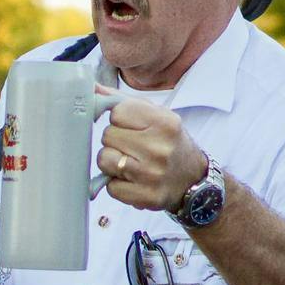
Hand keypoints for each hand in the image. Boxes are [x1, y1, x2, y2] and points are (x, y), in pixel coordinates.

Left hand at [99, 92, 210, 212]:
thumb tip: (91, 88)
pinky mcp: (146, 196)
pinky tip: (133, 180)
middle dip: (115, 141)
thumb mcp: (157, 116)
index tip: (132, 127)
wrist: (193, 179)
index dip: (120, 119)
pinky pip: (110, 187)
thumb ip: (123, 101)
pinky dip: (118, 184)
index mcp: (165, 123)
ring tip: (131, 163)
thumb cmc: (170, 143)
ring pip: (104, 160)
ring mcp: (152, 174)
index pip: (117, 112)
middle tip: (133, 146)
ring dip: (112, 162)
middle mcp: (160, 148)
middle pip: (107, 135)